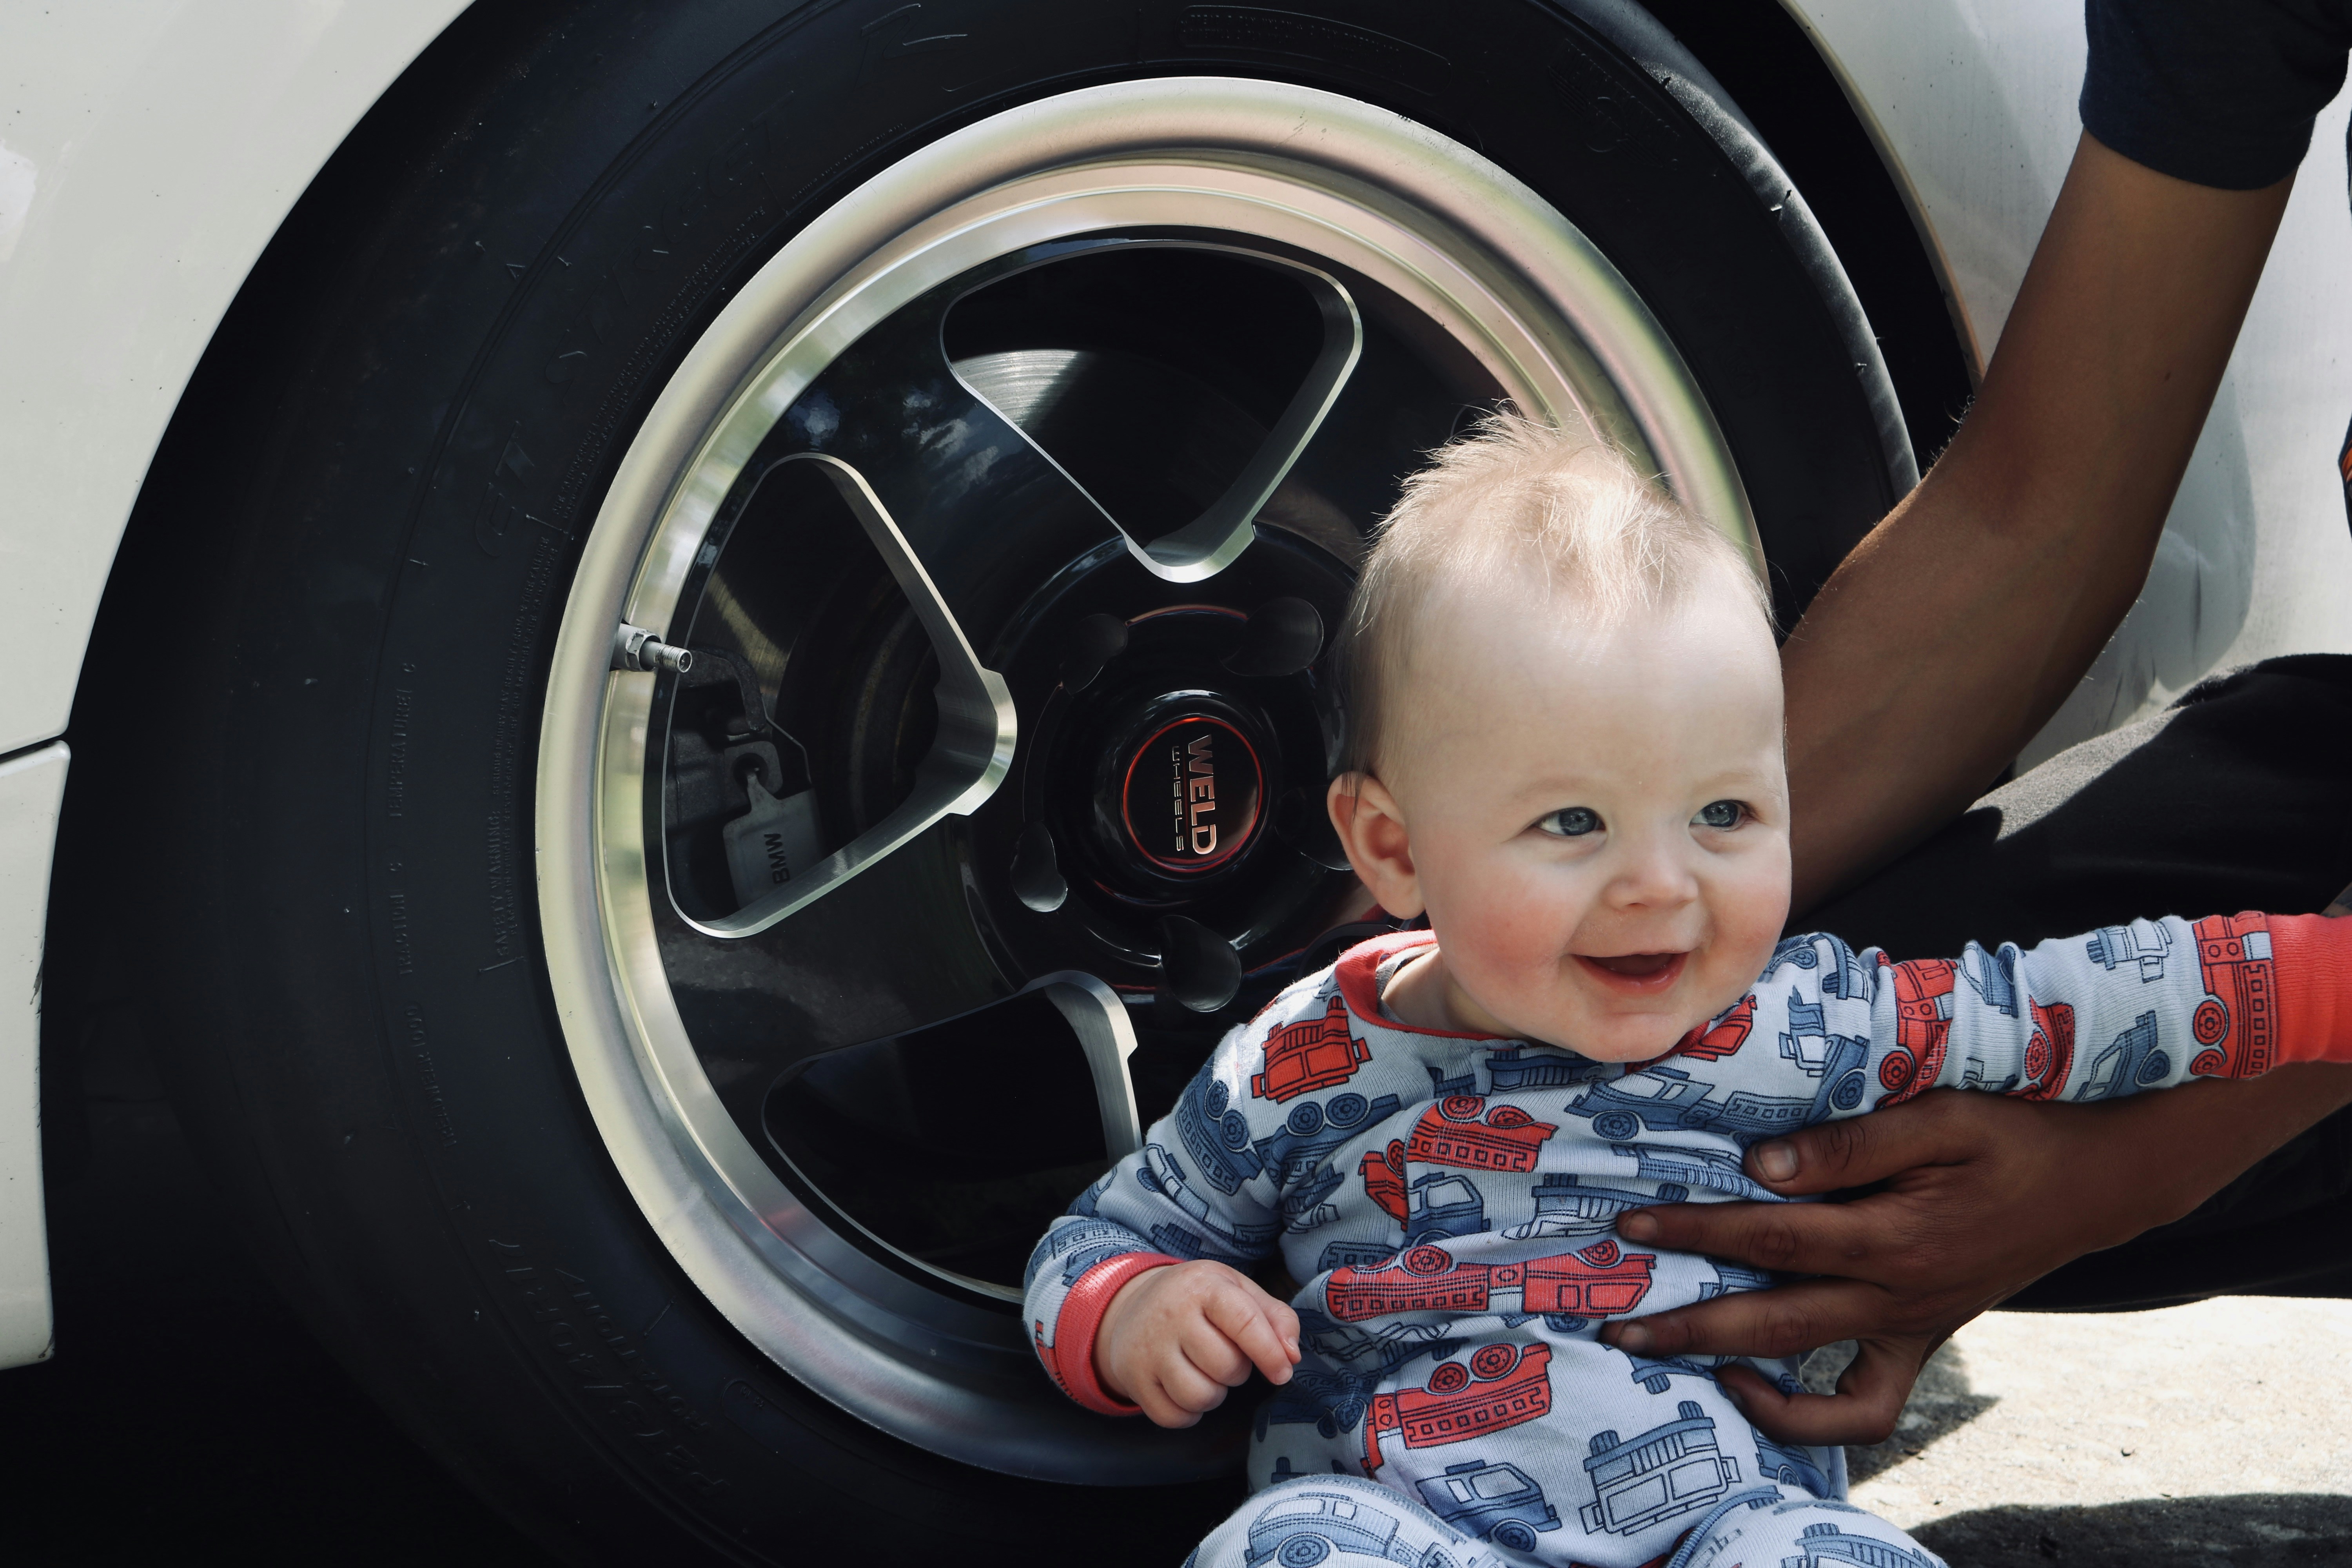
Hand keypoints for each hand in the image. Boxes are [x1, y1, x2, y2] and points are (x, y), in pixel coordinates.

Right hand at [1095, 1259, 1301, 1428]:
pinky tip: (1183, 1387)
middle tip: (1224, 1355)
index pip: (1244, 1322)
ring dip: (1213, 1394)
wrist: (1132, 1305)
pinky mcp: (1133, 1378)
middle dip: (1237, 1371)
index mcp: (1203, 1286)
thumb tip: (1291, 1356)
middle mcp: (1171, 1314)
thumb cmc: (1198, 1301)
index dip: (1270, 1353)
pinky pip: (1174, 1417)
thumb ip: (1275, 1318)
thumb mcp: (1238, 1291)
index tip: (1283, 1372)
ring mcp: (1148, 1348)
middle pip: (1226, 1367)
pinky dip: (1188, 1413)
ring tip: (1204, 1372)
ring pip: (1199, 1396)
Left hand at [1596, 1068, 2351, 1444]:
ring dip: (1729, 1369)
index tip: (1633, 1223)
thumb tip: (1761, 1166)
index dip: (1695, 1230)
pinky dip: (1808, 1414)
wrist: (2093, 1179)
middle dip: (1685, 1324)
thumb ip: (1849, 1144)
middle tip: (1615, 1322)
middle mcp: (1899, 1294)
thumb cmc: (2013, 1133)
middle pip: (1770, 1320)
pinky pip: (1865, 1407)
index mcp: (1895, 1236)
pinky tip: (1757, 1383)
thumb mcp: (1939, 1117)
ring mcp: (1911, 1325)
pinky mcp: (1923, 1339)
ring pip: (1808, 1374)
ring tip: (1663, 1354)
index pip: (1769, 1237)